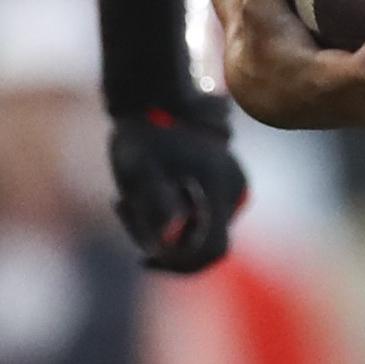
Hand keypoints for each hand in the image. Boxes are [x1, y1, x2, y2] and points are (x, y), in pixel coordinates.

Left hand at [108, 92, 248, 272]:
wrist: (155, 99)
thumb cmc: (144, 135)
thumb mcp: (139, 170)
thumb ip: (156, 205)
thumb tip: (169, 240)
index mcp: (220, 190)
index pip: (210, 251)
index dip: (179, 264)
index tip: (143, 259)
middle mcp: (235, 191)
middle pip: (206, 245)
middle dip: (167, 246)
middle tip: (129, 217)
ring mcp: (233, 186)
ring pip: (203, 231)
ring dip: (167, 228)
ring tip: (129, 200)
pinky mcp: (225, 183)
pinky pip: (204, 215)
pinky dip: (176, 215)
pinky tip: (146, 194)